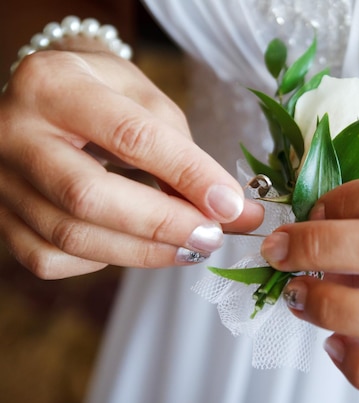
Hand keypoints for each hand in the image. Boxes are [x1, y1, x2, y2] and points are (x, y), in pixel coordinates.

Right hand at [0, 50, 262, 277]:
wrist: (46, 97)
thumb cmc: (105, 93)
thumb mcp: (146, 99)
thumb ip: (183, 152)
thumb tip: (228, 212)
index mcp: (53, 84)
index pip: (130, 136)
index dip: (188, 175)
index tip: (232, 204)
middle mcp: (13, 132)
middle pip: (89, 196)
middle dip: (162, 224)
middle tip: (212, 237)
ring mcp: (1, 179)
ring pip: (71, 236)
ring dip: (144, 252)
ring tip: (192, 247)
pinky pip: (52, 258)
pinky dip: (104, 259)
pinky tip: (135, 244)